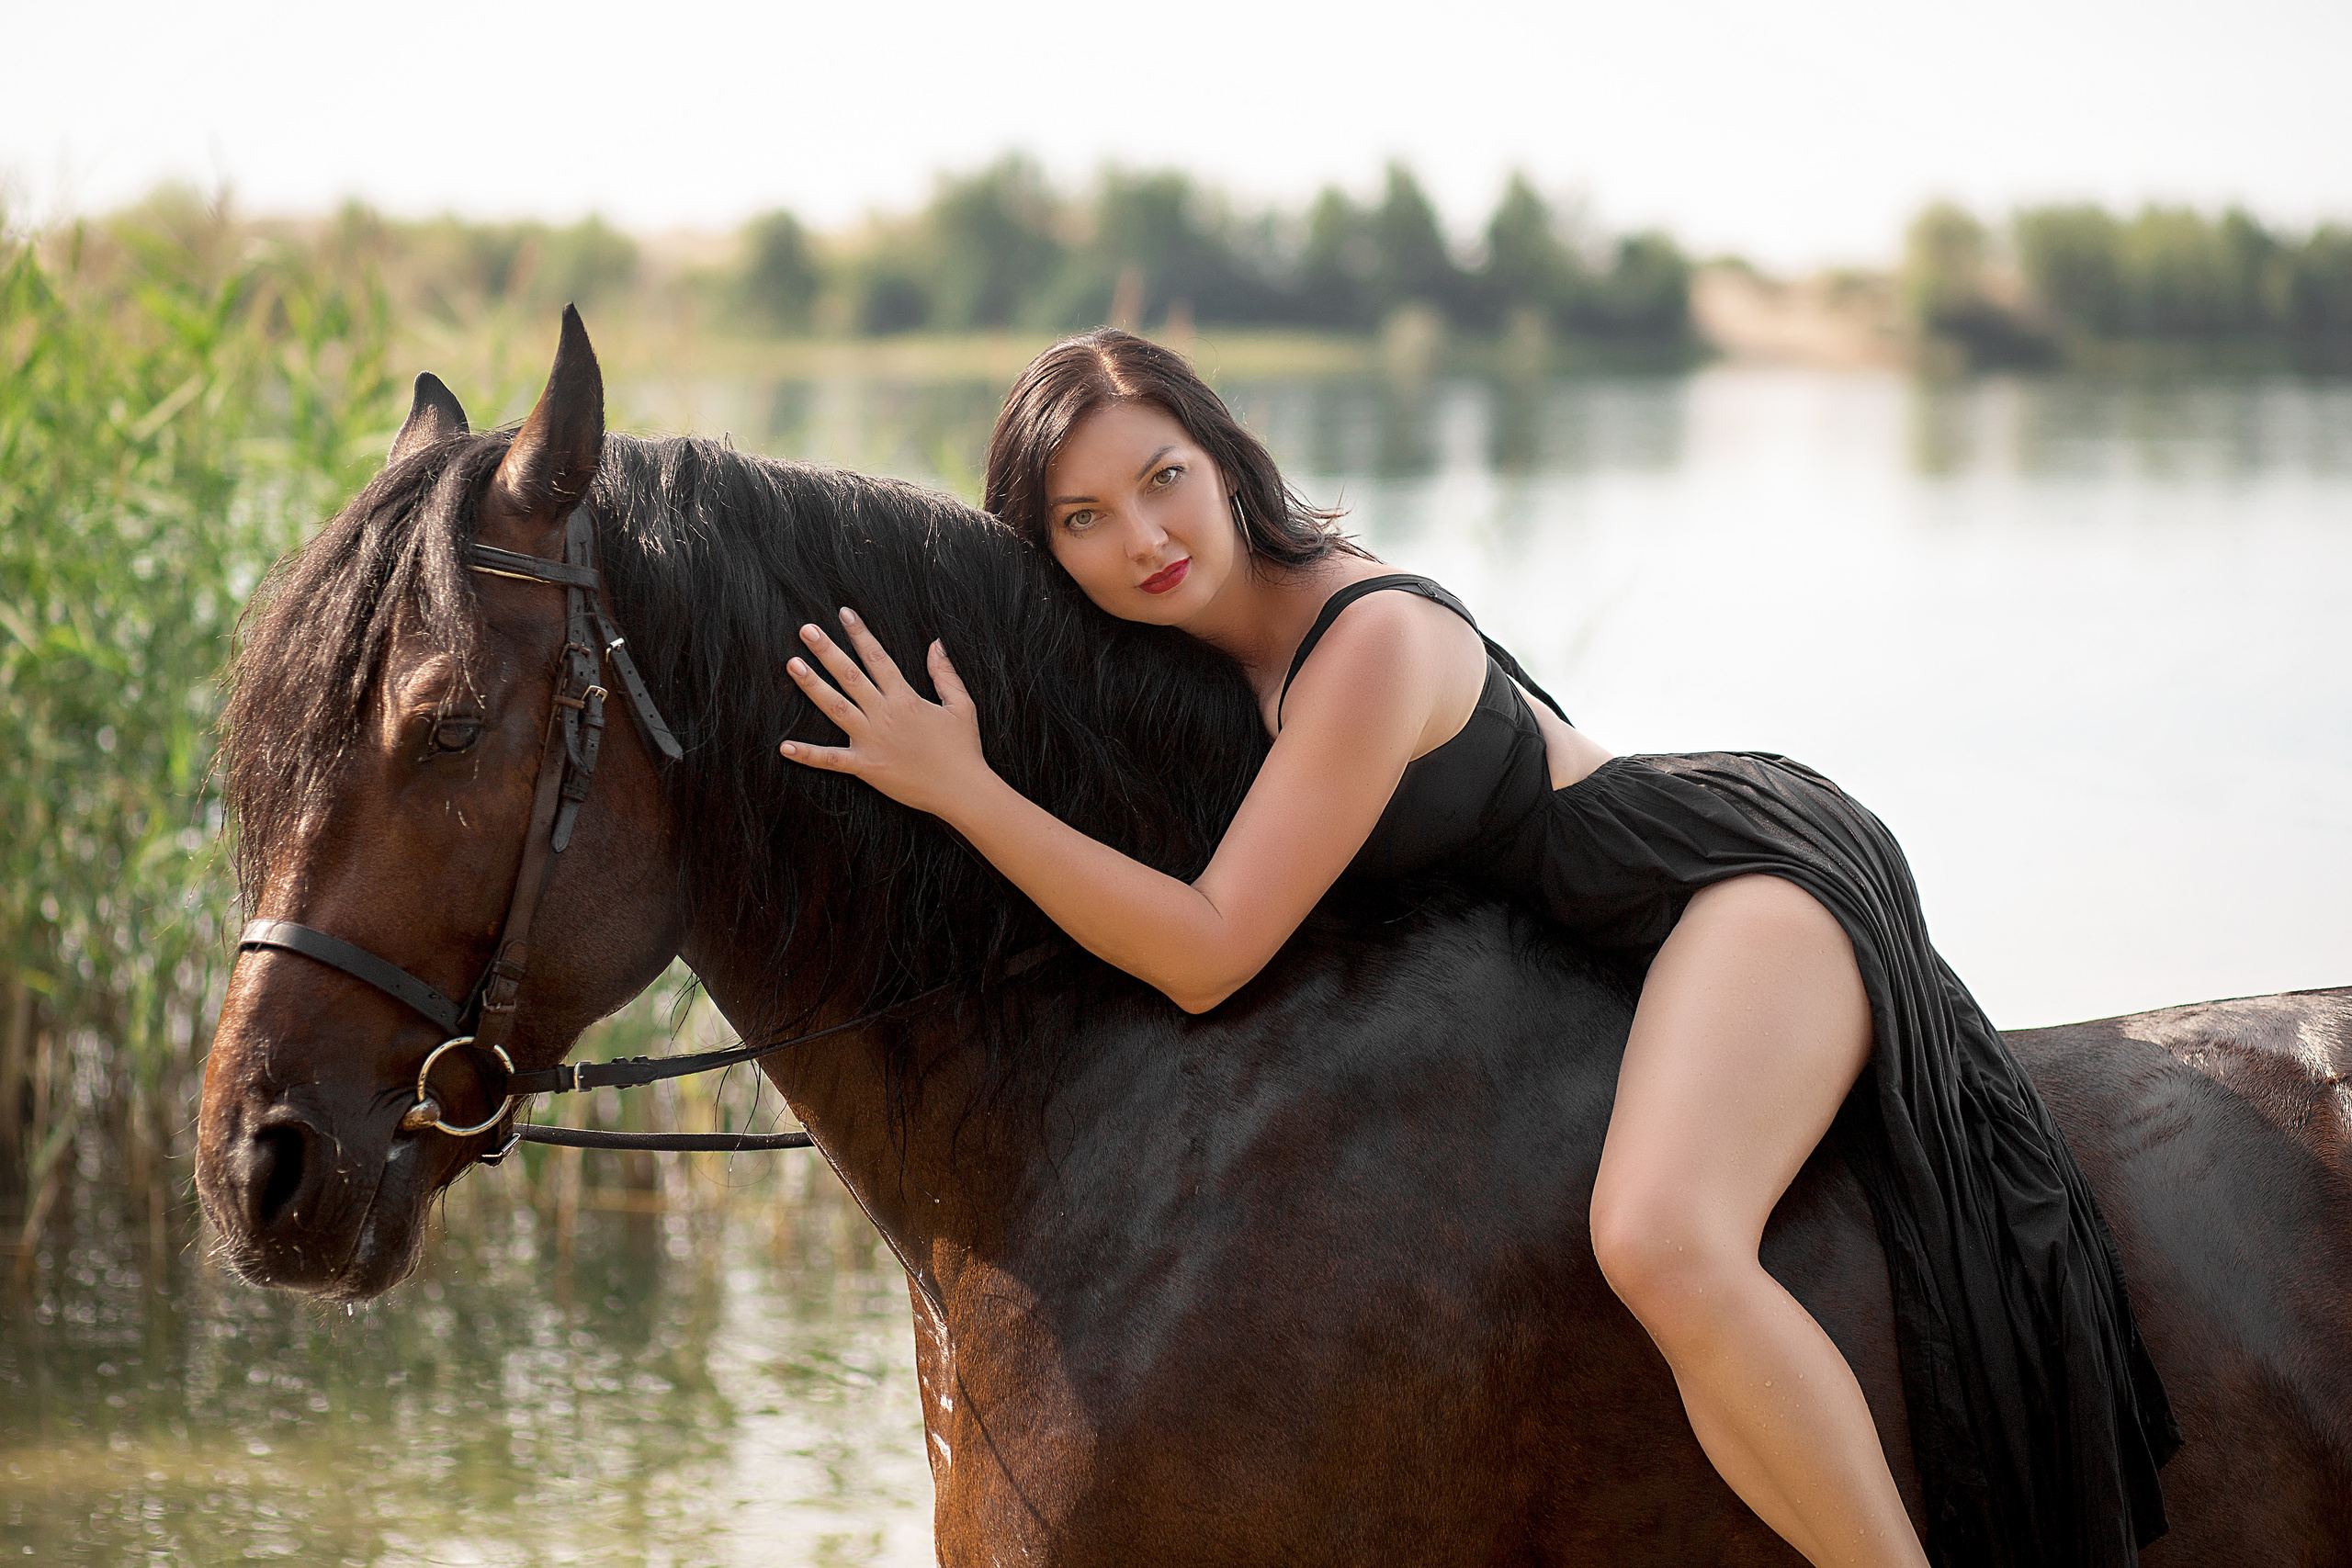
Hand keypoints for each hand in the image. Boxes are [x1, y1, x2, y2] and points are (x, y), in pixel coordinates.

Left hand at [778, 608, 989, 818]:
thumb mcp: (961, 705)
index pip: (878, 658)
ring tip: (793, 664)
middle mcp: (884, 715)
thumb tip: (936, 643)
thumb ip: (945, 673)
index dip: (860, 634)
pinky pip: (832, 760)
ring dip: (813, 686)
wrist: (961, 789)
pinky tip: (785, 746)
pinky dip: (808, 755)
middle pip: (850, 676)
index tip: (844, 614)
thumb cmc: (963, 748)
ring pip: (836, 708)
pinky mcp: (866, 767)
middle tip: (806, 630)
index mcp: (905, 698)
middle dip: (827, 651)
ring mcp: (872, 741)